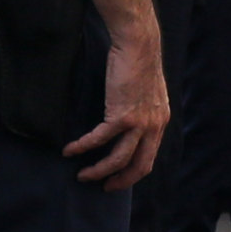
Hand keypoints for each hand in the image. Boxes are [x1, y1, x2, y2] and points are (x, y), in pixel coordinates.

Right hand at [66, 24, 171, 191]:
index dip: (133, 173)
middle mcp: (153, 126)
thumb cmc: (138, 61)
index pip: (149, 157)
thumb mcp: (148, 91)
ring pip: (118, 158)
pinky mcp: (122, 115)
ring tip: (82, 175)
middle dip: (120, 181)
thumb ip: (143, 109)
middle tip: (104, 187)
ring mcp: (139, 123)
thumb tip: (130, 120)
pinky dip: (83, 147)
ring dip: (99, 170)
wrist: (138, 45)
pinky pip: (99, 139)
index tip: (118, 178)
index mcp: (160, 122)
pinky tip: (70, 150)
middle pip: (139, 166)